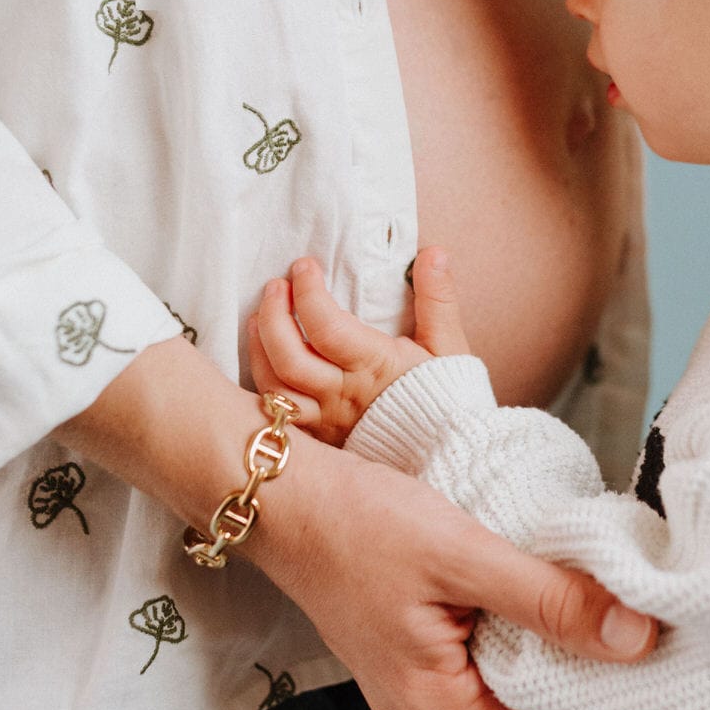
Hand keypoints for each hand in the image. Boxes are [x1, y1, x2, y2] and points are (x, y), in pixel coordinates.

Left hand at [249, 247, 466, 446]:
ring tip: (258, 318)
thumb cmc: (447, 398)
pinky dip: (262, 386)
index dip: (307, 292)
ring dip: (259, 349)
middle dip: (273, 315)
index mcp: (374, 366)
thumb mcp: (449, 346)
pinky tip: (262, 361)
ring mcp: (326, 422)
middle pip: (289, 358)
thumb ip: (438, 299)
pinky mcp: (319, 440)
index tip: (303, 265)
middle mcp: (343, 396)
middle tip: (275, 286)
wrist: (451, 457)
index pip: (326, 327)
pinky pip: (277, 416)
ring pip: (275, 389)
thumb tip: (433, 253)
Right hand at [253, 431, 695, 709]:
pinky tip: (583, 655)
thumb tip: (635, 640)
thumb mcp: (462, 553)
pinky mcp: (420, 645)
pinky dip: (547, 672)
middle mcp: (429, 707)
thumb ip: (547, 598)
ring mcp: (421, 679)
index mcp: (436, 704)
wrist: (276, 497)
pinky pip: (498, 674)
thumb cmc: (358, 521)